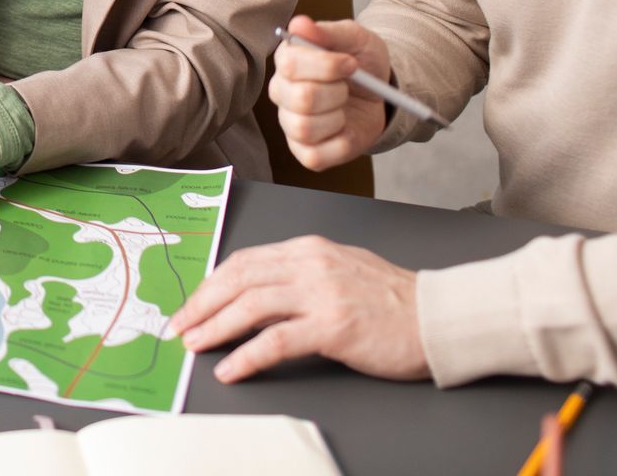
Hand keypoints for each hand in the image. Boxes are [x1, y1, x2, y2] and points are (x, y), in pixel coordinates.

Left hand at [167, 236, 427, 382]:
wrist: (437, 317)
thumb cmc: (391, 301)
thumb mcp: (339, 271)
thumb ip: (298, 277)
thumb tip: (254, 297)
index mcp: (308, 249)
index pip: (245, 261)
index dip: (212, 284)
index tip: (192, 304)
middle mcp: (310, 264)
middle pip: (239, 278)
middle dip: (202, 303)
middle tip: (179, 326)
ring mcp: (321, 294)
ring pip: (251, 305)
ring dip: (215, 327)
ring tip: (195, 345)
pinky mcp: (333, 326)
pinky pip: (276, 340)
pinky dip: (246, 355)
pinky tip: (231, 368)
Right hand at [269, 15, 392, 170]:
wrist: (381, 92)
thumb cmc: (362, 62)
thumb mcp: (355, 38)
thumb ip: (329, 32)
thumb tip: (299, 23)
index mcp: (288, 62)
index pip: (290, 64)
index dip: (327, 65)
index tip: (350, 62)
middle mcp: (282, 93)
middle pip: (301, 98)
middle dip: (337, 92)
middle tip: (348, 86)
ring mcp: (291, 124)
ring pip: (305, 127)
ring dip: (338, 117)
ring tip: (344, 107)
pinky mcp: (306, 152)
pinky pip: (315, 155)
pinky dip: (340, 143)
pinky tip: (344, 128)